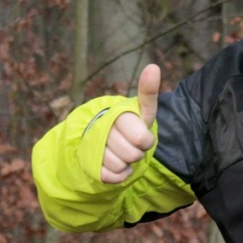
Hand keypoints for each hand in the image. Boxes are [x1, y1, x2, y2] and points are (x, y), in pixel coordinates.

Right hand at [101, 64, 159, 183]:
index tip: (141, 137)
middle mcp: (102, 127)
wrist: (103, 141)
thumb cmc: (129, 125)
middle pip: (133, 153)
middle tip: (133, 145)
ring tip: (122, 153)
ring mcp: (93, 145)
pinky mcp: (89, 163)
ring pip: (120, 165)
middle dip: (137, 152)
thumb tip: (153, 66)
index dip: (145, 141)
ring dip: (127, 164)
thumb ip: (147, 92)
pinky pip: (112, 176)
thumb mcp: (141, 111)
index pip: (141, 137)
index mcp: (117, 114)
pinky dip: (118, 175)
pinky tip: (115, 164)